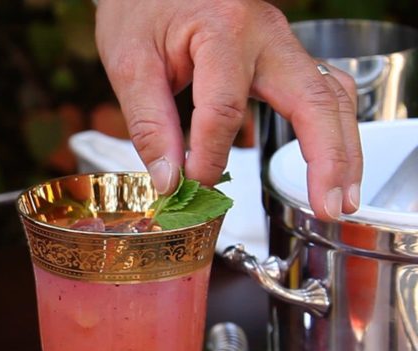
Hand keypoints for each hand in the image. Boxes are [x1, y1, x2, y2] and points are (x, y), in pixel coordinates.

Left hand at [94, 0, 361, 219]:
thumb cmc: (140, 10)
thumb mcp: (130, 64)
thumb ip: (149, 124)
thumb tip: (169, 182)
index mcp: (224, 28)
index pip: (224, 108)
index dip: (208, 156)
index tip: (192, 188)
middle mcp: (266, 33)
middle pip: (314, 99)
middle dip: (327, 159)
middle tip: (328, 208)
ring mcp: (282, 43)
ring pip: (332, 96)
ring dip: (342, 149)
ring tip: (339, 199)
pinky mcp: (282, 57)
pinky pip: (322, 91)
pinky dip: (331, 129)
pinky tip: (332, 164)